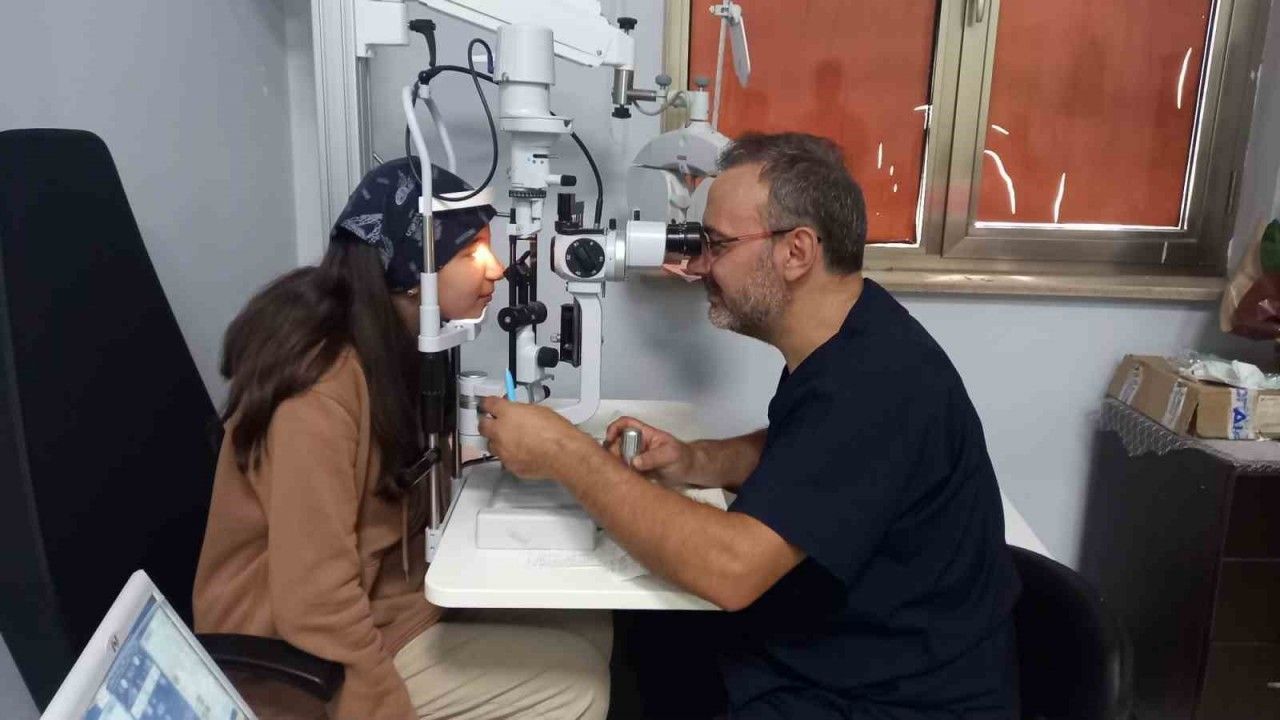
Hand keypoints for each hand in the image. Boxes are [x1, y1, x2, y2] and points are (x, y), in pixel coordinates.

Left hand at [477, 396, 600, 479]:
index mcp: (507, 412)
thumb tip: (519, 413)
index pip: (488, 404)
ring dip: (498, 442)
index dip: (488, 404)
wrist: (562, 453)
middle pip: (483, 426)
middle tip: (496, 424)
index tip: (488, 405)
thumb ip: (522, 412)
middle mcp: (500, 431)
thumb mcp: (539, 411)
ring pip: (491, 445)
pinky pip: (504, 459)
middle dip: (488, 424)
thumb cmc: (556, 431)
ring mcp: (502, 450)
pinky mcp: (509, 465)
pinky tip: (522, 454)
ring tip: (512, 441)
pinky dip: (510, 456)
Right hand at [604, 416, 697, 485]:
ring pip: (617, 458)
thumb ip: (653, 457)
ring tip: (621, 474)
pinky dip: (620, 475)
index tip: (610, 439)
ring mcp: (635, 458)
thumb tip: (634, 462)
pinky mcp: (636, 471)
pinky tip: (622, 481)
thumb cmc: (682, 457)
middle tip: (618, 464)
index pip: (625, 424)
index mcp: (645, 434)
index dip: (614, 428)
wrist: (689, 472)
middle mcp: (637, 444)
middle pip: (617, 443)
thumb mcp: (670, 455)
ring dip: (616, 465)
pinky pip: (623, 471)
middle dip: (613, 452)